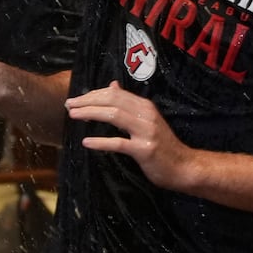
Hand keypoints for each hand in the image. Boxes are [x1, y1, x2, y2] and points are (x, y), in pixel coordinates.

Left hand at [73, 82, 196, 190]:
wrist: (184, 167)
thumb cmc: (163, 145)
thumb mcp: (147, 120)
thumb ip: (129, 104)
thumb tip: (112, 86)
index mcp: (144, 106)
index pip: (115, 93)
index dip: (93, 94)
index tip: (76, 99)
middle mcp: (146, 114)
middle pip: (112, 101)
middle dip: (87, 101)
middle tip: (68, 105)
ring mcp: (146, 131)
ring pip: (114, 116)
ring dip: (91, 113)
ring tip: (73, 115)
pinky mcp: (144, 149)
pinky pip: (119, 143)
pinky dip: (101, 142)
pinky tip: (86, 142)